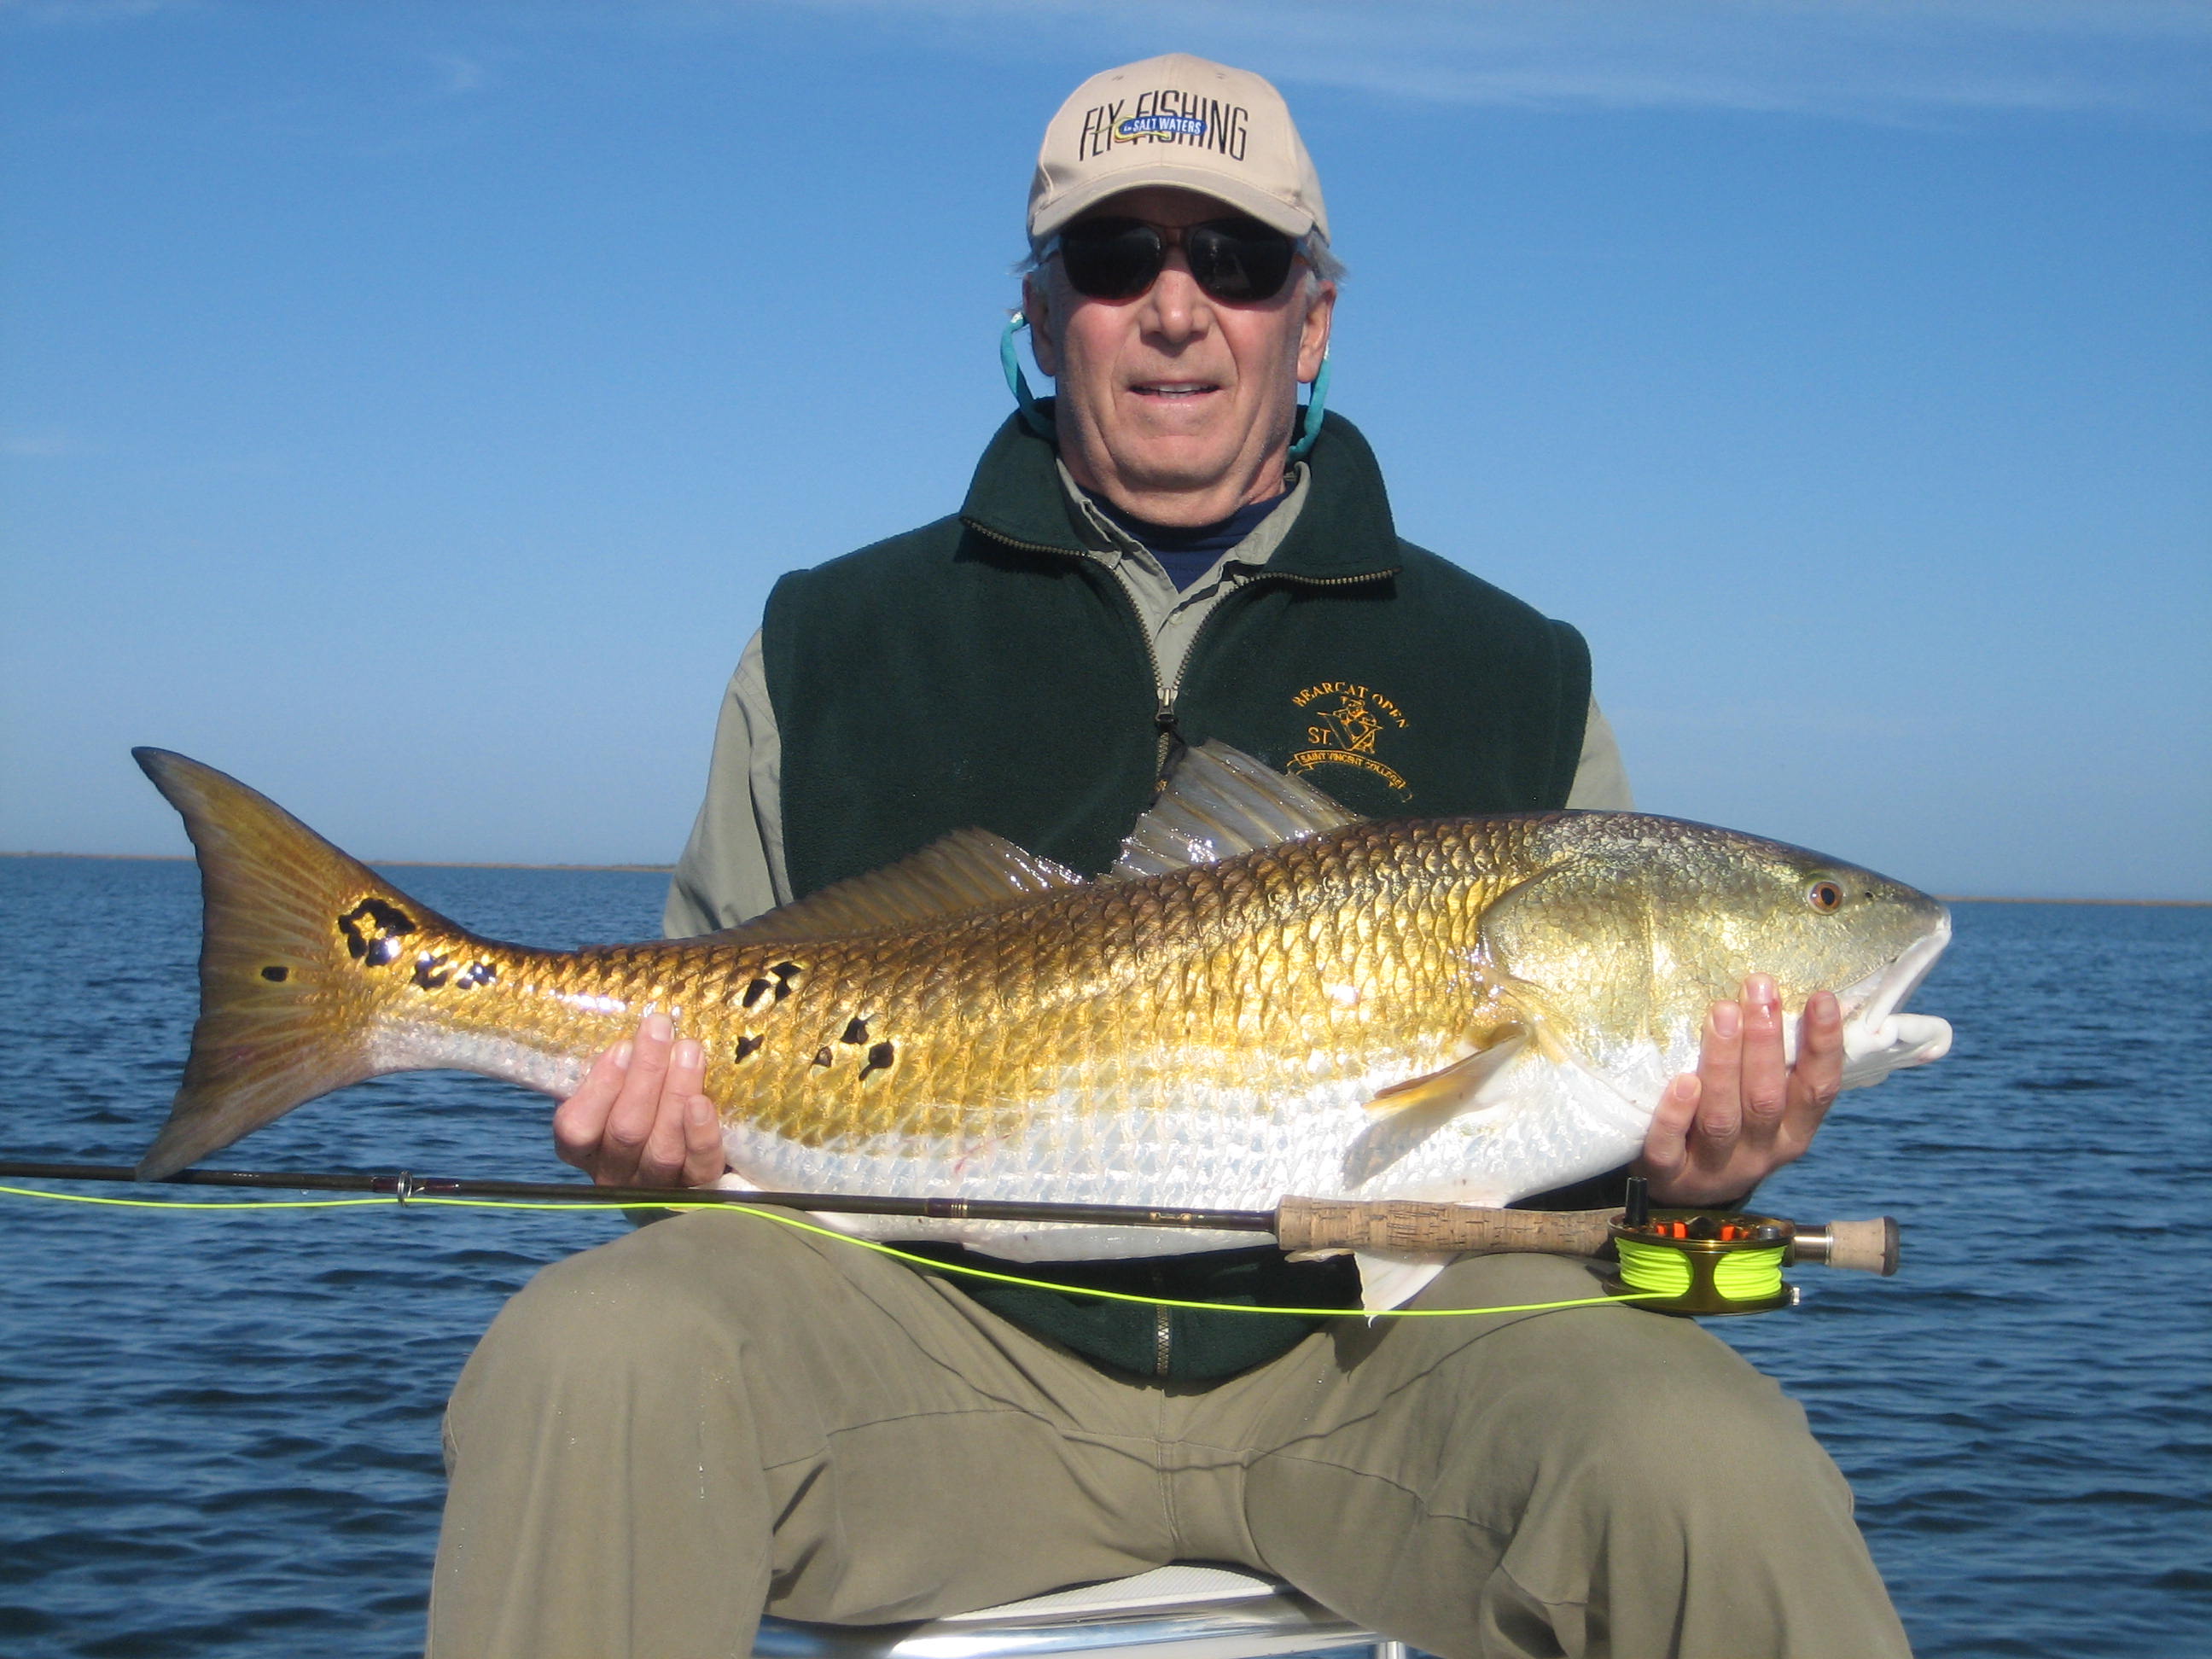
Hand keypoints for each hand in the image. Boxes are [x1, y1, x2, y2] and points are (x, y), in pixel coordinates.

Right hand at [551, 1011, 726, 1188]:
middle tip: (661, 1028)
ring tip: (689, 1051)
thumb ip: (614, 1068)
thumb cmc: (640, 1104)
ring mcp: (654, 1187)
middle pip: (626, 1131)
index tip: (623, 1047)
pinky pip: (698, 1169)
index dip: (600, 1088)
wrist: (686, 1152)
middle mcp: (613, 1174)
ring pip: (661, 1149)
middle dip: (645, 1074)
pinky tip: (702, 1101)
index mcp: (582, 1149)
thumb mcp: (614, 1088)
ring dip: (675, 1094)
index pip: (577, 1129)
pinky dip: (700, 1136)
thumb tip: (632, 1029)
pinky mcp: (696, 1191)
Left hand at [1635, 975, 1842, 1206]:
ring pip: (1722, 1119)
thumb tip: (1796, 997)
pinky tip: (1682, 1081)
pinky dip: (1676, 1115)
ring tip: (1721, 1012)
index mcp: (1792, 1133)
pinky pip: (1670, 1148)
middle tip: (1758, 988)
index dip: (1824, 1046)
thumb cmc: (1731, 1127)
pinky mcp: (1670, 1177)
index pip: (1818, 1089)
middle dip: (1764, 1041)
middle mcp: (1760, 1153)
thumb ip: (1780, 1065)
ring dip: (1723, 1063)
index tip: (1822, 997)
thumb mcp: (1766, 1105)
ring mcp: (1715, 1168)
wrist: (1684, 1194)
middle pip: (1767, 1098)